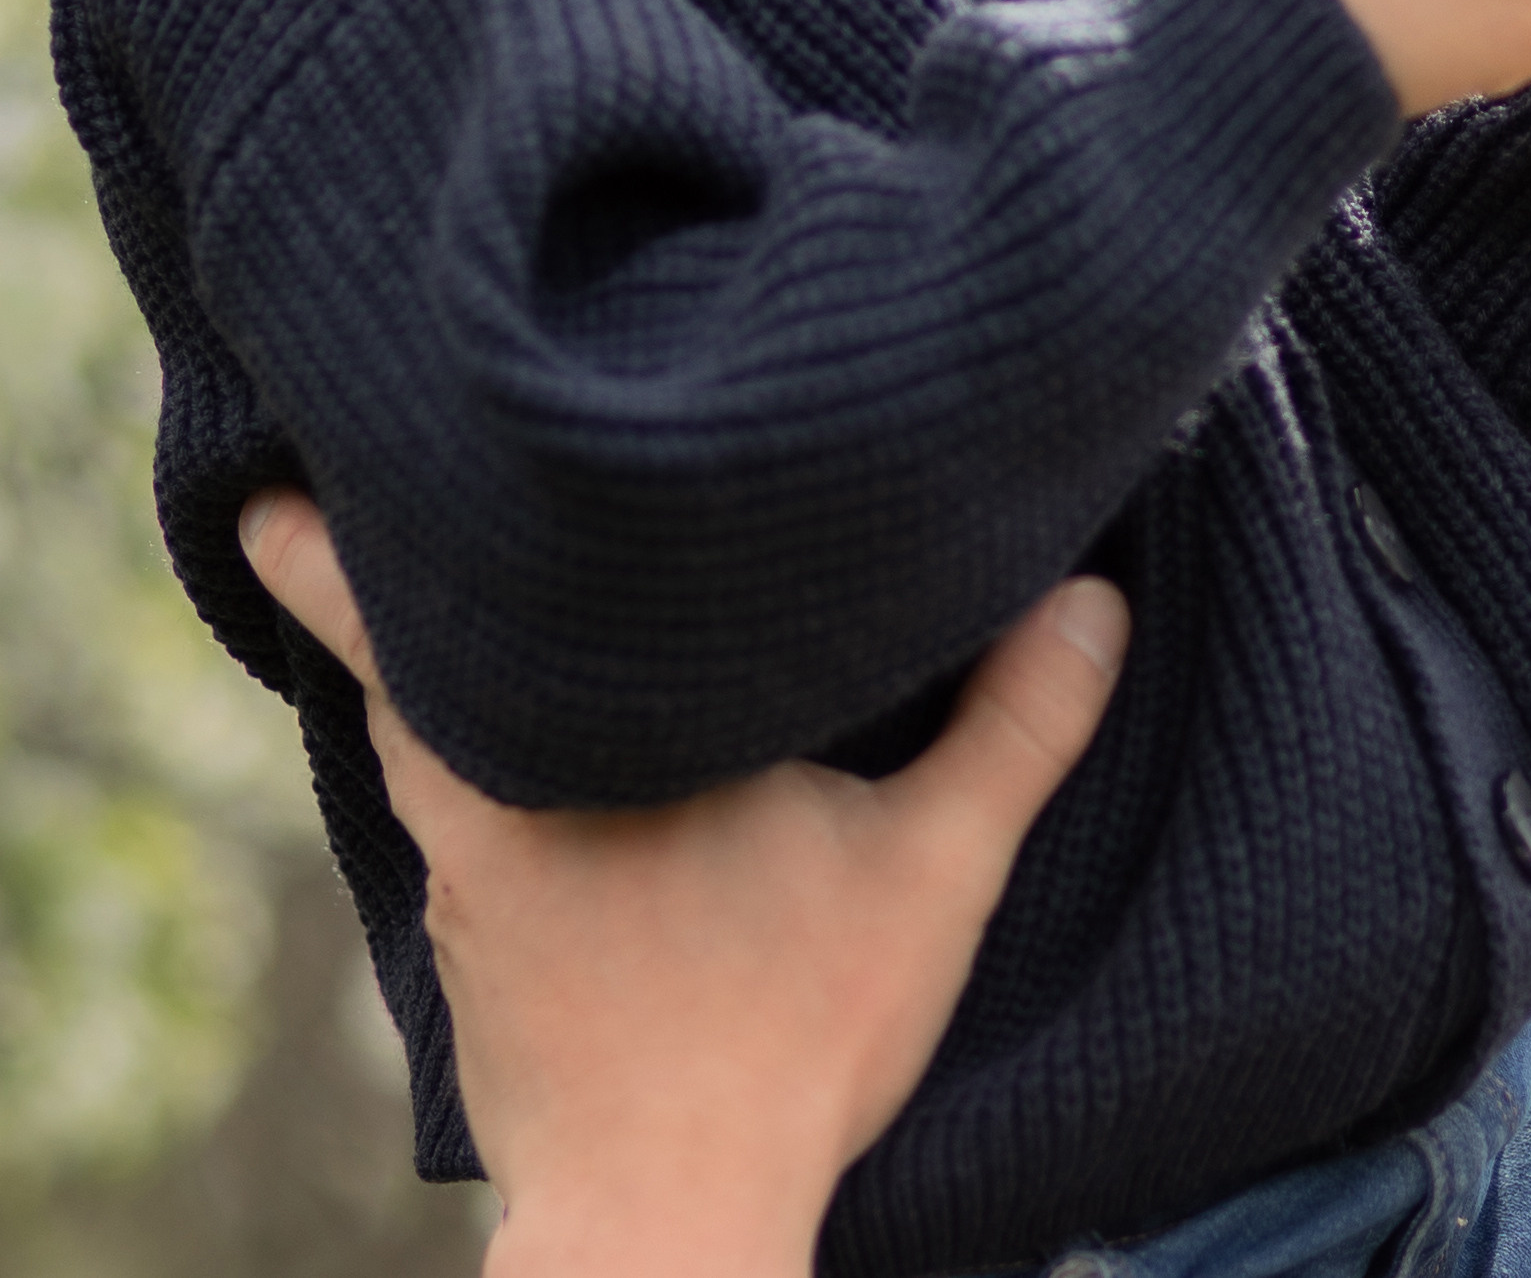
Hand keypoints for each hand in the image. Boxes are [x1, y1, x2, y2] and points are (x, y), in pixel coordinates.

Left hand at [238, 493, 1126, 1277]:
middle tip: (295, 504)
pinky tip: (520, 767)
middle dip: (354, 588)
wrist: (674, 1227)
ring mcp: (470, 896)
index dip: (354, 548)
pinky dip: (465, 780)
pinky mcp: (481, 968)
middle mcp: (486, 811)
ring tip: (414, 608)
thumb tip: (1098, 597)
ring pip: (421, 753)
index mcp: (572, 748)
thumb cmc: (789, 1037)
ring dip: (422, 685)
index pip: (431, 618)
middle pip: (394, 670)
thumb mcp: (928, 871)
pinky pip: (454, 833)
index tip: (280, 480)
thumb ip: (1015, 728)